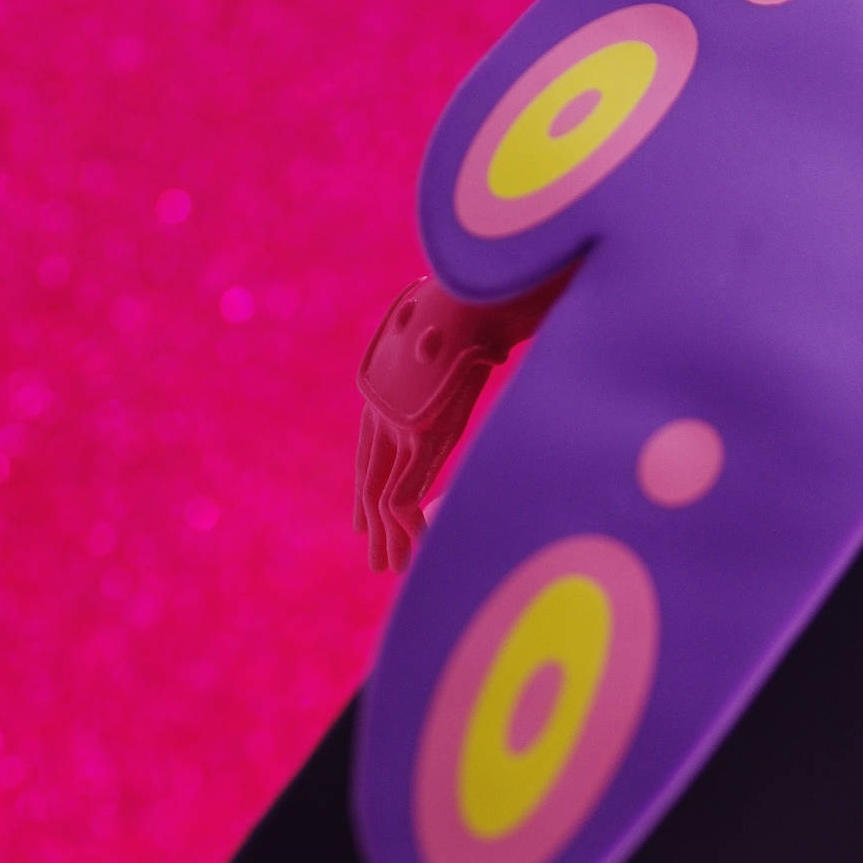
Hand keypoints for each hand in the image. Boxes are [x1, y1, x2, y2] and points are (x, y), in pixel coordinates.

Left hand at [352, 272, 561, 571]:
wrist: (478, 293)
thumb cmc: (484, 301)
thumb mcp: (467, 327)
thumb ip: (471, 349)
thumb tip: (495, 347)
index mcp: (387, 381)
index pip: (371, 445)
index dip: (367, 484)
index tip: (368, 516)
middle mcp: (383, 403)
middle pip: (369, 474)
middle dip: (372, 519)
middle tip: (373, 554)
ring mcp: (398, 420)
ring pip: (381, 493)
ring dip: (388, 537)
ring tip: (389, 569)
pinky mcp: (418, 435)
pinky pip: (402, 496)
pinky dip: (410, 528)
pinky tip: (416, 552)